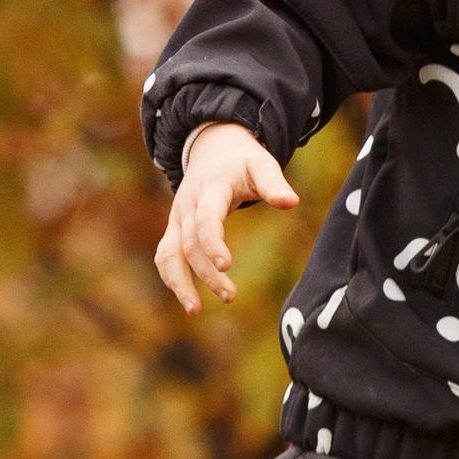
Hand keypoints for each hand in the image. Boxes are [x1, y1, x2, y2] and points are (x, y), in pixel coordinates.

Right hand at [155, 119, 297, 313]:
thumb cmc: (242, 161)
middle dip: (206, 273)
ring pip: (169, 253)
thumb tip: (292, 202)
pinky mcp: (174, 228)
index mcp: (210, 189)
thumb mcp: (261, 164)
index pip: (206, 218)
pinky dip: (171, 277)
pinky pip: (166, 255)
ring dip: (179, 282)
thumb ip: (275, 184)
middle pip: (190, 244)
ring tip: (196, 310)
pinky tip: (188, 300)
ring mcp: (177, 217)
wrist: (212, 147)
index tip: (226, 265)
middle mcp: (187, 205)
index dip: (213, 242)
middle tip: (230, 296)